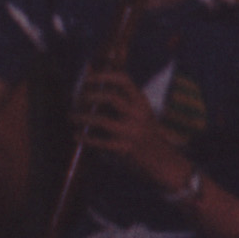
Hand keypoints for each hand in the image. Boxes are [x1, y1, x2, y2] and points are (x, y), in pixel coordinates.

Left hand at [68, 65, 184, 189]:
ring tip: (72, 117)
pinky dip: (85, 138)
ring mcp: (132, 132)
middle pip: (111, 97)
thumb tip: (93, 74)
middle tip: (77, 99)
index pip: (124, 80)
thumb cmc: (147, 135)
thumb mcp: (139, 114)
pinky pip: (100, 141)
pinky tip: (77, 136)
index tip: (87, 78)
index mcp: (142, 103)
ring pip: (102, 120)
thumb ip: (120, 98)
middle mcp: (139, 115)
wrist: (166, 163)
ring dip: (83, 117)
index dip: (103, 76)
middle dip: (89, 97)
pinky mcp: (125, 149)